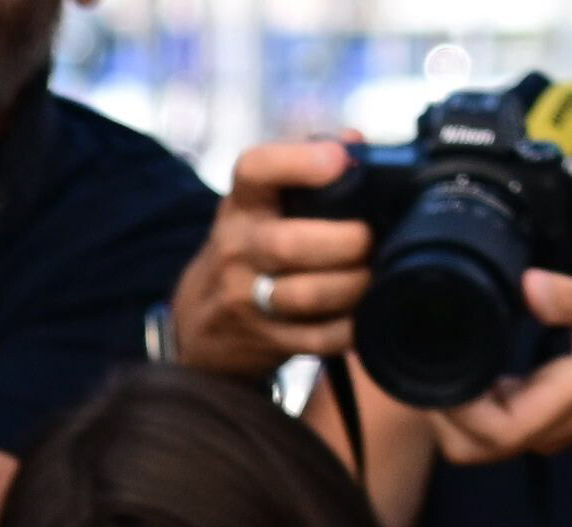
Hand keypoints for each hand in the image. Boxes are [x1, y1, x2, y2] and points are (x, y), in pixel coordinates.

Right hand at [167, 139, 371, 376]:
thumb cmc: (249, 250)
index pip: (255, 170)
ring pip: (307, 294)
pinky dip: (351, 328)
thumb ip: (306, 169)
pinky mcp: (262, 341)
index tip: (338, 161)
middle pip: (288, 244)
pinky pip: (319, 338)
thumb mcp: (262, 205)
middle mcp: (235, 250)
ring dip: (355, 285)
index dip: (298, 162)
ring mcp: (243, 300)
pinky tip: (363, 314)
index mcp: (241, 206)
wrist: (201, 324)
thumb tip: (358, 141)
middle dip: (346, 241)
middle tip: (369, 240)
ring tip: (371, 276)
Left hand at [427, 272, 571, 462]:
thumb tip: (530, 287)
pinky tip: (483, 376)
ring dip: (458, 414)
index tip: (441, 373)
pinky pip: (501, 430)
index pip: (499, 432)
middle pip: (476, 449)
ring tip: (453, 368)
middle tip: (433, 370)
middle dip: (444, 415)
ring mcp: (559, 430)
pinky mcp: (554, 424)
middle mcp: (564, 426)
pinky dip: (479, 410)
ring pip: (484, 444)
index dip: (458, 411)